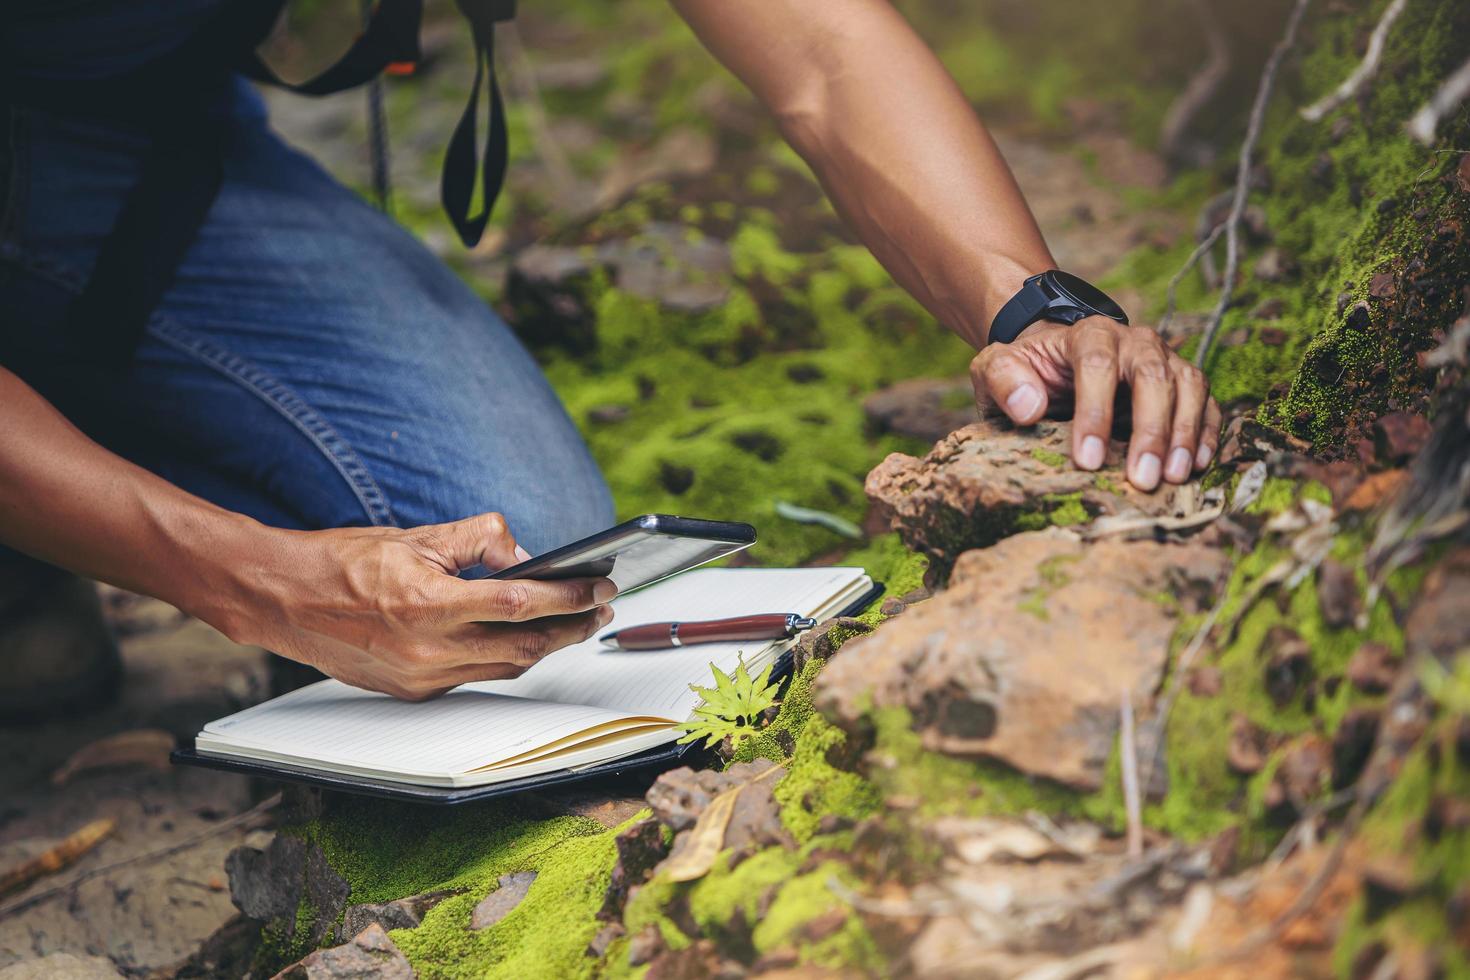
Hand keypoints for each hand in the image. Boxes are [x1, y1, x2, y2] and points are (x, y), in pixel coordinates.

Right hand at [212, 512, 614, 699]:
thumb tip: (526, 555)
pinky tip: (523, 638)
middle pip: (525, 648)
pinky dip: (505, 657)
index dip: (570, 597)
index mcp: (429, 604)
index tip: (600, 587)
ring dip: (545, 647)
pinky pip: (476, 676)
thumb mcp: (418, 535)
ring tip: (574, 623)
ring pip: (505, 668)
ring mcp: (421, 677)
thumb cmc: (345, 562)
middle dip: (572, 629)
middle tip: (601, 609)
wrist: (284, 600)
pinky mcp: (413, 692)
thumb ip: (480, 540)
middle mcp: (427, 649)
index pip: (521, 605)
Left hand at [969, 316, 1221, 489]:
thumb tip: (1028, 407)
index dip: (1095, 413)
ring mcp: (1163, 360)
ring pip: (1187, 386)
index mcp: (1086, 334)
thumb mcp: (995, 369)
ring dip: (1184, 434)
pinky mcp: (1181, 383)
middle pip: (1152, 376)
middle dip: (1150, 430)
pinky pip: (1206, 402)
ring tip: (1174, 478)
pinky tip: (1197, 465)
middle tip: (1142, 479)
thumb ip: (1002, 379)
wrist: (1052, 361)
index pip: (1097, 365)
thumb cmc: (1025, 372)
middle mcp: (1133, 342)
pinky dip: (1206, 432)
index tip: (1087, 460)